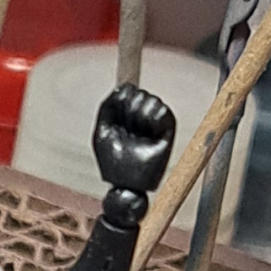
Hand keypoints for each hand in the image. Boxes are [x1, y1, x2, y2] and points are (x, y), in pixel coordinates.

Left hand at [91, 84, 176, 199]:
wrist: (126, 183)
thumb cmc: (112, 162)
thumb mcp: (102, 132)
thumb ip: (108, 106)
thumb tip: (123, 87)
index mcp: (125, 115)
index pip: (128, 90)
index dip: (122, 96)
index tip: (117, 113)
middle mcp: (141, 117)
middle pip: (140, 93)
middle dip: (129, 109)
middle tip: (127, 130)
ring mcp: (155, 124)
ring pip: (152, 100)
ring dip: (141, 115)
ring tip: (137, 133)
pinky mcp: (167, 132)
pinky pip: (164, 112)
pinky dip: (153, 118)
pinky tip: (147, 130)